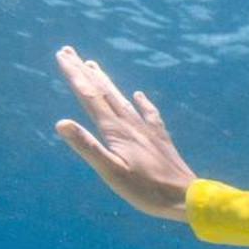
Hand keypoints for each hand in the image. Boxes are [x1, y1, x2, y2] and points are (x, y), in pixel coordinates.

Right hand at [53, 46, 197, 221]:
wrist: (187, 198)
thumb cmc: (147, 191)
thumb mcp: (111, 172)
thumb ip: (87, 147)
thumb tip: (61, 123)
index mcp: (116, 130)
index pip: (90, 96)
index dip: (74, 74)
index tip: (62, 54)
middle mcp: (131, 124)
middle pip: (104, 92)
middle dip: (84, 72)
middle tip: (69, 51)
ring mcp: (147, 130)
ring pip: (122, 99)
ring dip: (106, 82)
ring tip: (94, 66)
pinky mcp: (160, 139)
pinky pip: (149, 114)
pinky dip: (141, 102)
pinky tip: (139, 95)